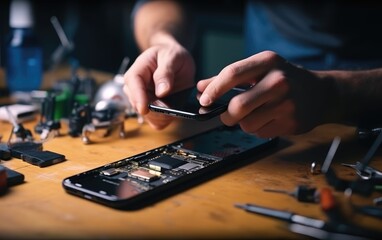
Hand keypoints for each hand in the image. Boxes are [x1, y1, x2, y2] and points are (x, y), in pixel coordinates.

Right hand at [124, 37, 194, 129]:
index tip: (145, 108)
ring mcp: (144, 100)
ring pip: (148, 117)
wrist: (175, 60)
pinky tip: (174, 112)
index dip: (138, 97)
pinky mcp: (153, 110)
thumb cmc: (170, 55)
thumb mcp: (172, 57)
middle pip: (139, 105)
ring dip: (162, 116)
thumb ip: (166, 72)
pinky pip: (157, 122)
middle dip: (155, 110)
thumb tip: (162, 91)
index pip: (133, 84)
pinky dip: (166, 120)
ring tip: (176, 107)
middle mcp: (137, 88)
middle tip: (173, 107)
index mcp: (138, 71)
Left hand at [197, 51, 337, 137]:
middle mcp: (278, 81)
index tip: (204, 101)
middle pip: (238, 106)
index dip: (214, 90)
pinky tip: (269, 119)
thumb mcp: (260, 70)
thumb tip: (201, 88)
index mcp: (267, 62)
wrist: (321, 93)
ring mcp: (287, 103)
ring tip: (255, 115)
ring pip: (247, 124)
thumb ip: (229, 78)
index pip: (232, 74)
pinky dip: (258, 129)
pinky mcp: (292, 122)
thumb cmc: (284, 79)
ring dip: (244, 124)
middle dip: (226, 115)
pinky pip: (260, 133)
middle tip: (227, 115)